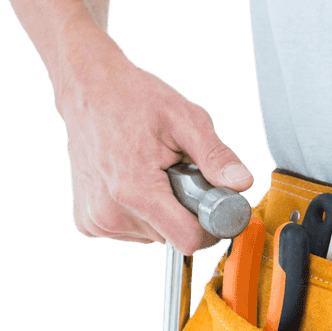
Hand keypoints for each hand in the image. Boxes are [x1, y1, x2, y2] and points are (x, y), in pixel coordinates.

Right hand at [55, 31, 253, 253]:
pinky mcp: (88, 222)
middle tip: (176, 172)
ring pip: (156, 234)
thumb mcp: (187, 121)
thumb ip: (217, 156)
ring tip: (152, 172)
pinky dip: (144, 211)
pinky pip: (134, 230)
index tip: (213, 200)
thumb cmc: (136, 100)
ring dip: (164, 209)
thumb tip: (243, 183)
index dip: (211, 225)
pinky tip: (134, 181)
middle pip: (173, 236)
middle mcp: (110, 214)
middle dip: (186, 209)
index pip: (188, 240)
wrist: (89, 90)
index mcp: (135, 192)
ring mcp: (95, 221)